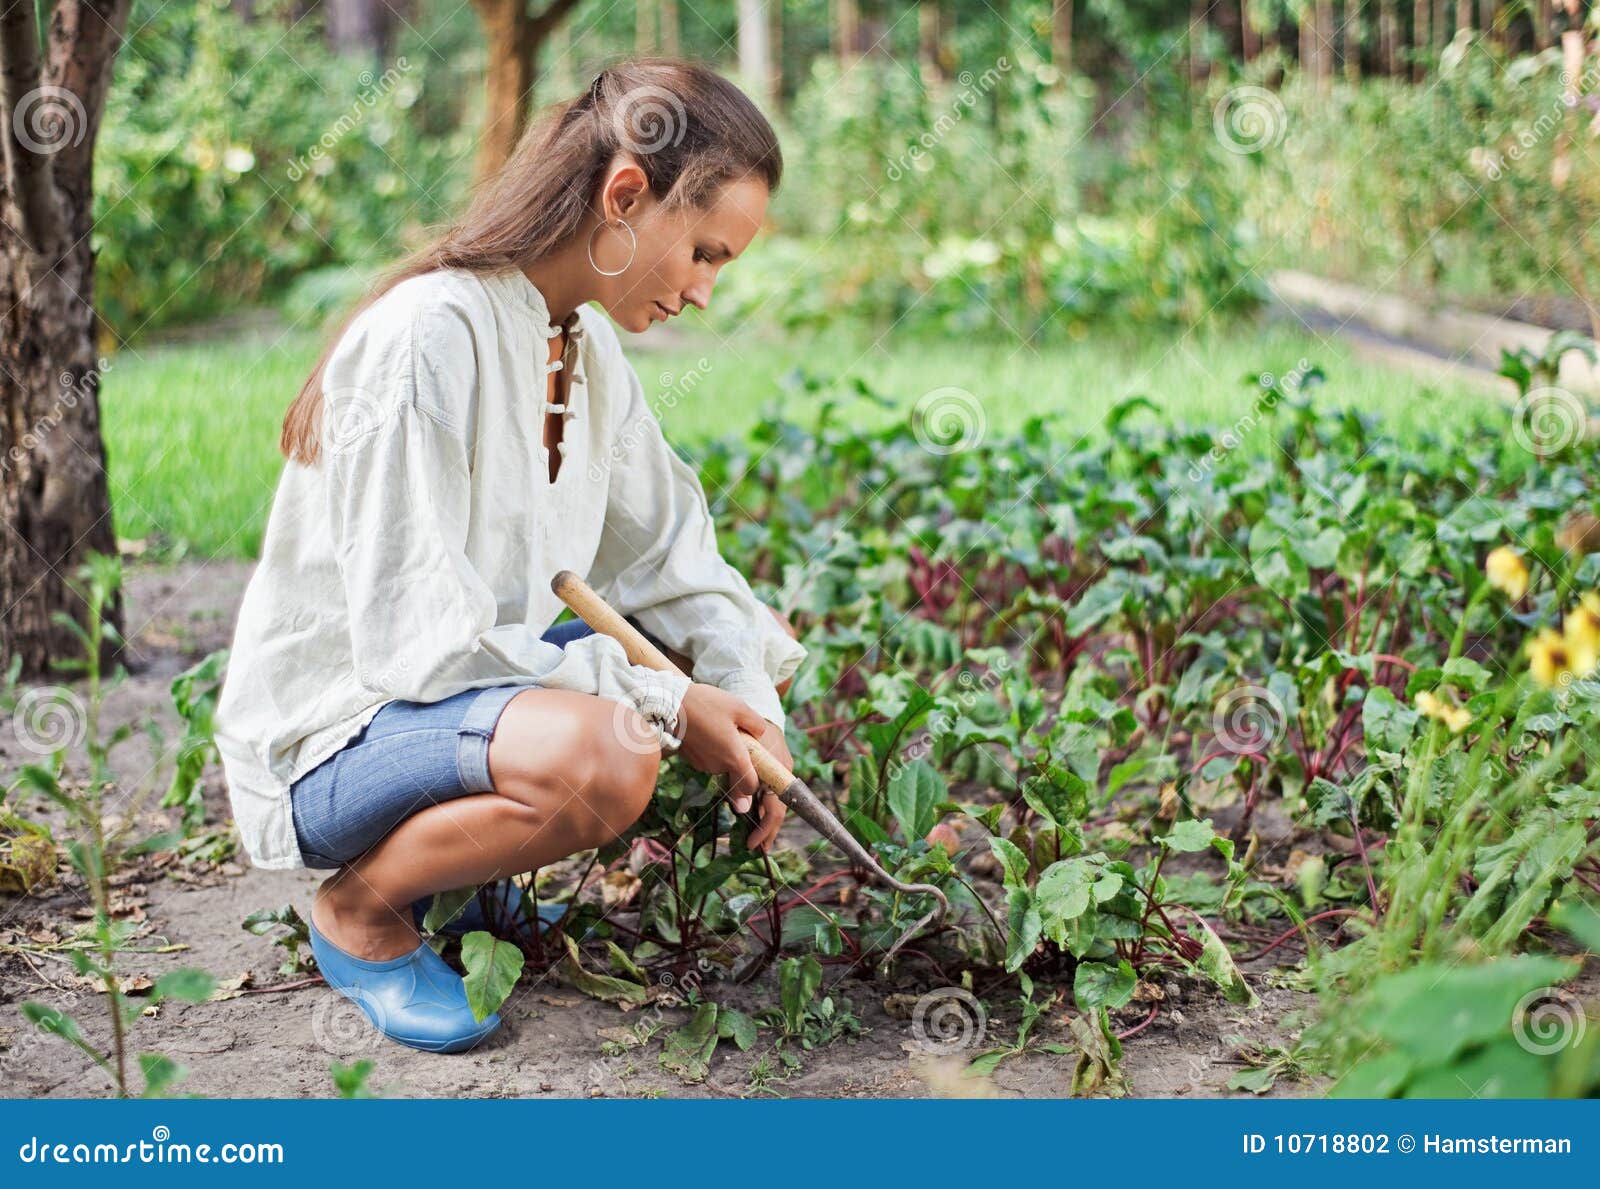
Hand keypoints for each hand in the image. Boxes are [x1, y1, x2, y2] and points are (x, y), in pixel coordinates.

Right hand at [676, 682, 768, 812]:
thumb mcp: (739, 706)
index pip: (750, 787)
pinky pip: (707, 758)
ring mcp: (702, 764)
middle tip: (738, 736)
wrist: (670, 703)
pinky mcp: (690, 759)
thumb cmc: (707, 704)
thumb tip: (761, 734)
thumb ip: (756, 724)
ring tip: (719, 727)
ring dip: (724, 752)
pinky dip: (710, 749)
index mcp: (734, 757)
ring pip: (721, 764)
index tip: (757, 769)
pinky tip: (706, 730)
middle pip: (735, 772)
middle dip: (738, 758)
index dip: (756, 783)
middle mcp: (718, 766)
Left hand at [745, 718, 792, 854]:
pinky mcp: (772, 766)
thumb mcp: (736, 754)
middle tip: (757, 848)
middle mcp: (783, 772)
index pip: (777, 807)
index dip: (766, 828)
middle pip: (778, 807)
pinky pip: (770, 791)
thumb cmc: (743, 728)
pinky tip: (755, 815)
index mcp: (779, 770)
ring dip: (765, 820)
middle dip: (768, 830)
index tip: (753, 844)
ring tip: (757, 838)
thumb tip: (742, 810)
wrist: (751, 707)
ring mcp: (779, 769)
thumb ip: (738, 780)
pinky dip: (761, 805)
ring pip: (774, 800)